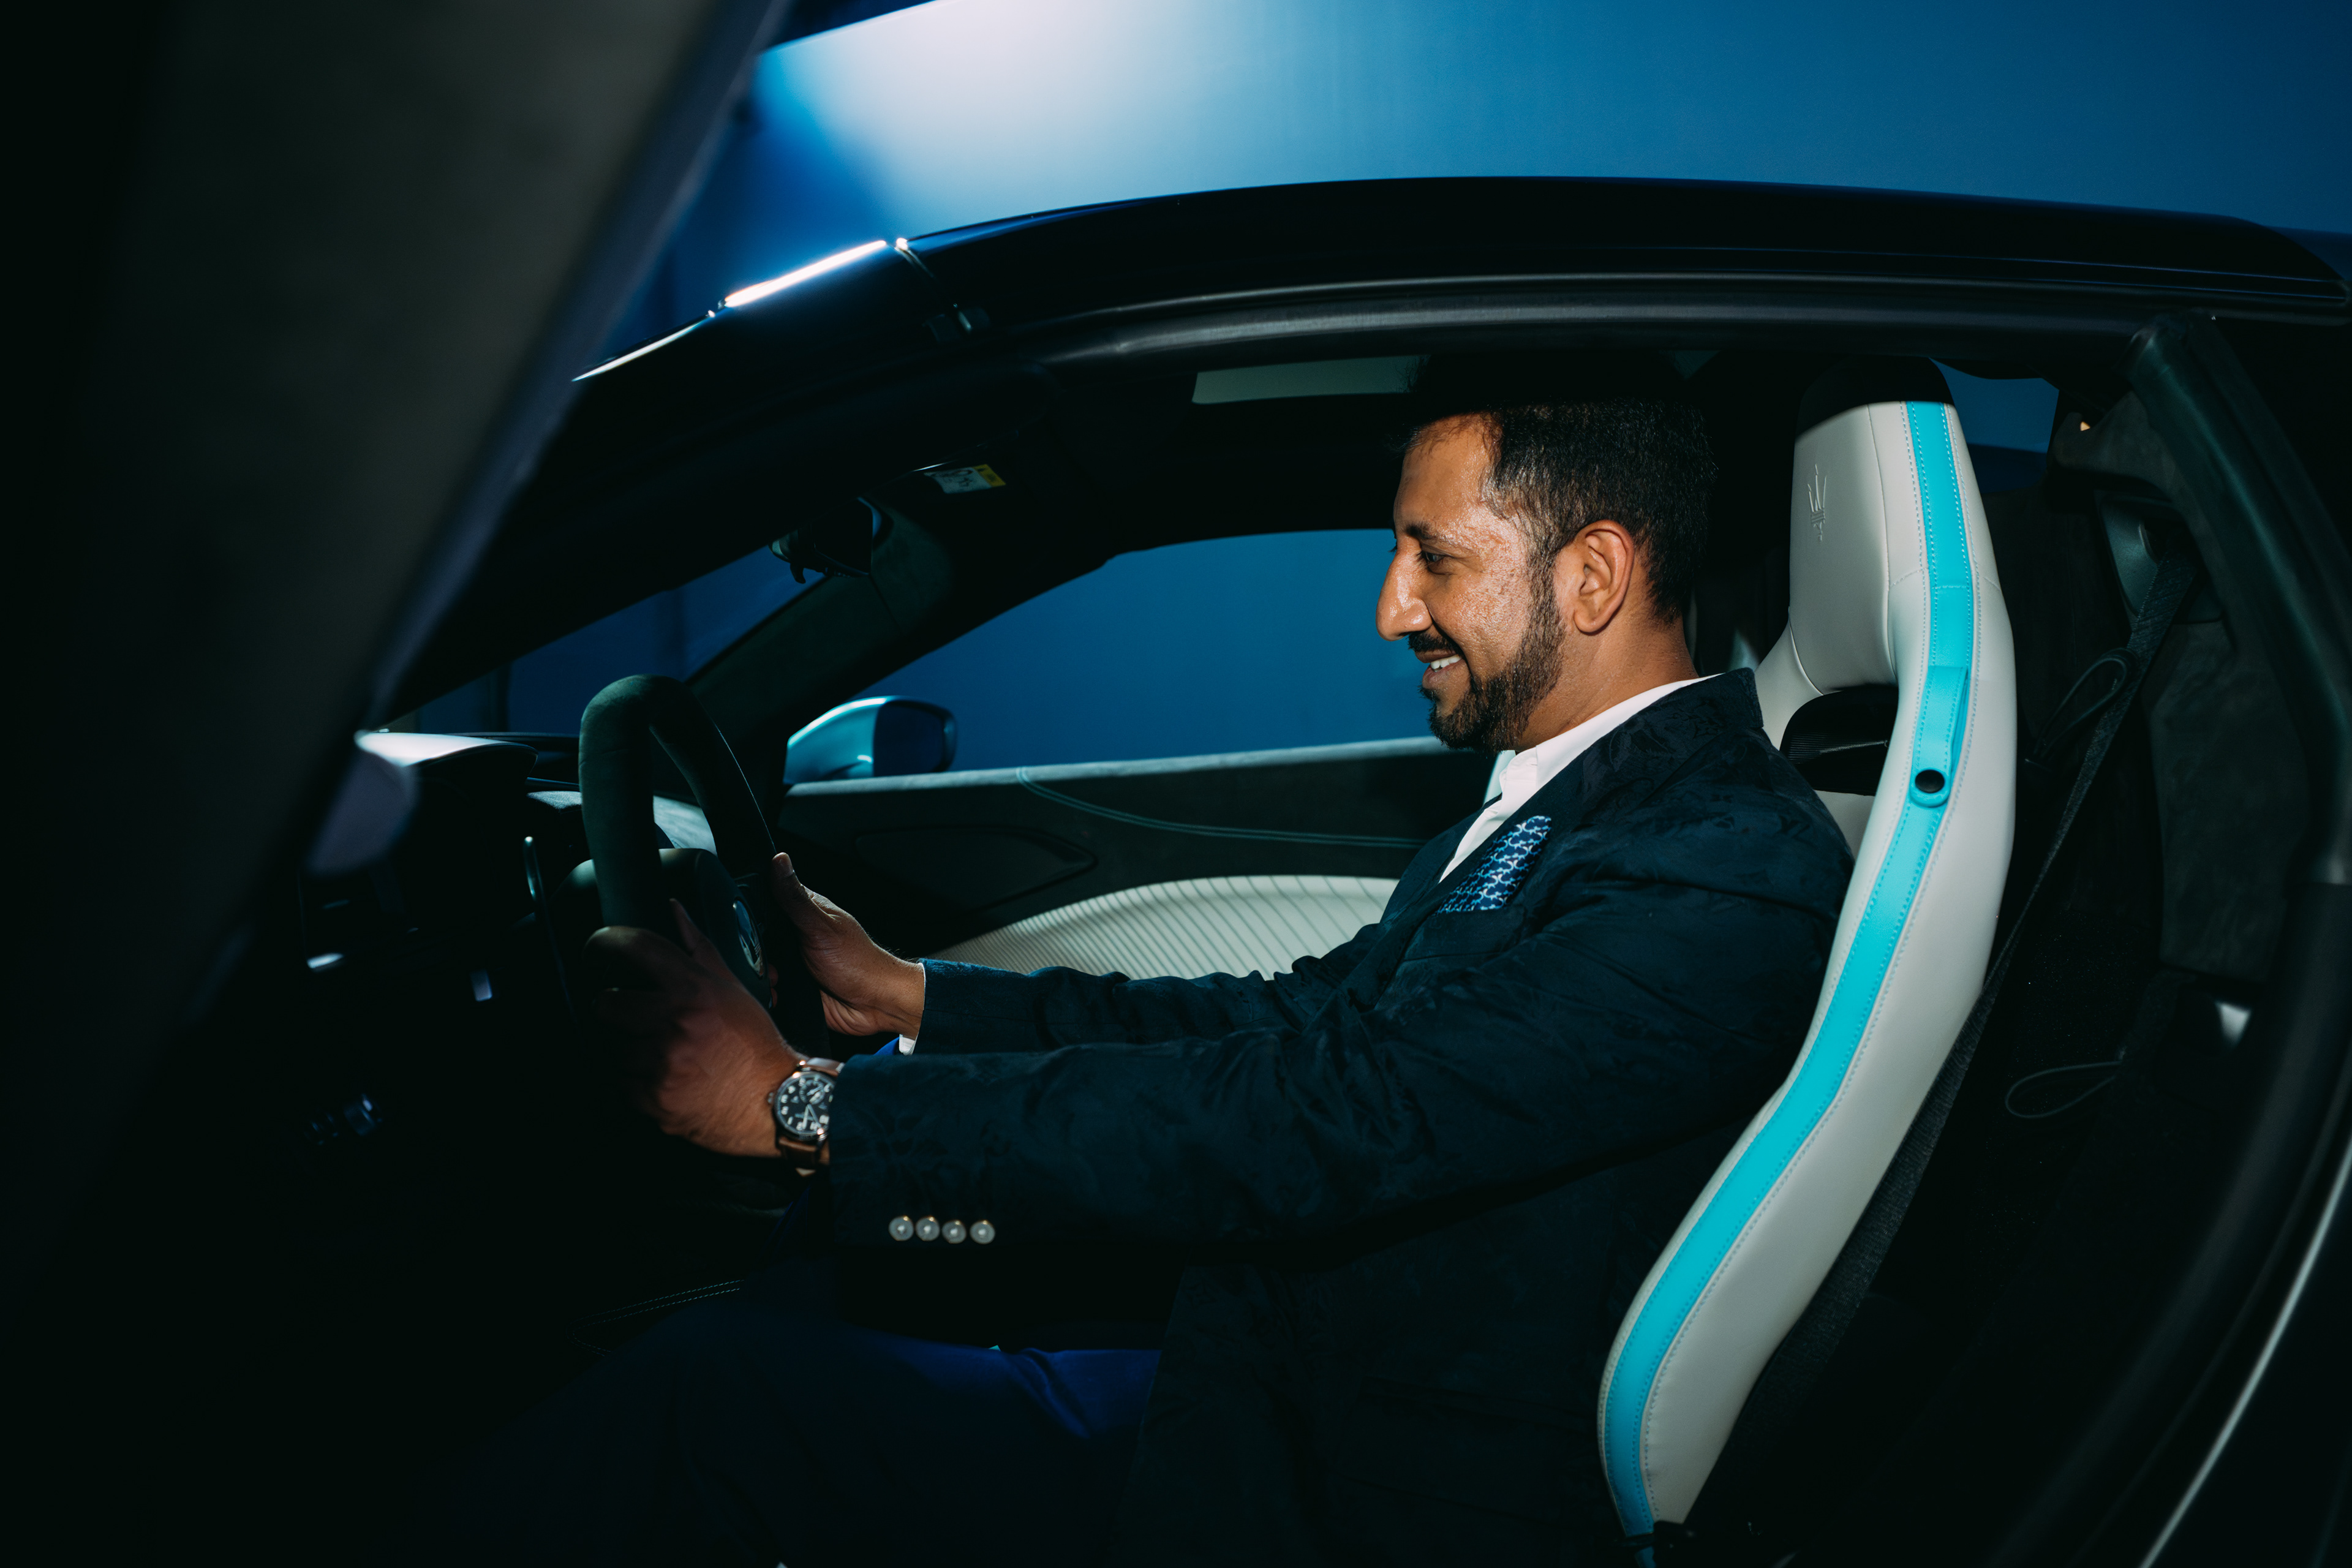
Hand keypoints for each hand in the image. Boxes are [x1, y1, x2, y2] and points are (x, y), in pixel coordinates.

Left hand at [589, 900, 799, 1157]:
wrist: (772, 1101)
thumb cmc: (754, 1045)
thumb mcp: (732, 989)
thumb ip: (698, 948)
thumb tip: (675, 911)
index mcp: (694, 990)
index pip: (635, 949)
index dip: (607, 942)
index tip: (599, 947)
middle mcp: (675, 1023)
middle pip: (606, 1004)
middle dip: (613, 1007)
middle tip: (629, 1013)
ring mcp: (661, 1063)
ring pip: (611, 1047)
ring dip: (626, 1047)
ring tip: (655, 1051)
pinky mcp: (653, 1099)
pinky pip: (620, 1082)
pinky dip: (633, 1080)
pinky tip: (660, 1075)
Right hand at [768, 852, 925, 1038]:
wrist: (874, 1003)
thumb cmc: (859, 961)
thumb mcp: (821, 926)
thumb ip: (795, 897)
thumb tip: (779, 859)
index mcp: (804, 911)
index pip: (767, 899)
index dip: (752, 910)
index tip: (745, 922)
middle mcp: (796, 934)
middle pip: (757, 935)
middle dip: (753, 950)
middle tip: (767, 958)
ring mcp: (793, 960)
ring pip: (760, 963)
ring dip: (761, 973)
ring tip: (776, 977)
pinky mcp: (793, 985)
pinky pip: (769, 987)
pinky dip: (768, 992)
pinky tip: (776, 992)